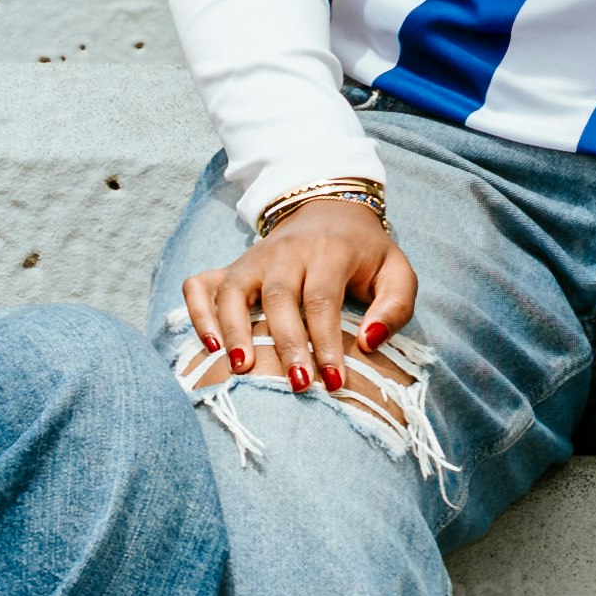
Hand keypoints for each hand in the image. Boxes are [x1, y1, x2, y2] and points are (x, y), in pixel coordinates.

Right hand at [175, 186, 416, 392]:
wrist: (328, 210)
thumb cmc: (365, 255)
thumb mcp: (397, 272)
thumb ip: (395, 306)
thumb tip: (369, 343)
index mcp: (329, 251)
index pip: (322, 299)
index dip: (326, 342)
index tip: (333, 383)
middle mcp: (286, 252)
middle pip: (279, 297)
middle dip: (286, 345)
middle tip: (298, 385)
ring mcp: (253, 258)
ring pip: (233, 290)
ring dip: (234, 330)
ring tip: (241, 369)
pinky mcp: (231, 266)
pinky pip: (199, 284)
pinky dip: (198, 313)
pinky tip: (210, 346)